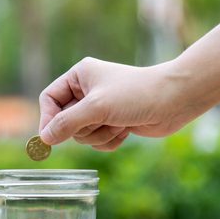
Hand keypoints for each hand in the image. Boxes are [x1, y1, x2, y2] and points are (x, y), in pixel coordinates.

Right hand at [38, 57, 190, 150]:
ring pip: (82, 135)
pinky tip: (126, 131)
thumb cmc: (136, 95)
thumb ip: (67, 123)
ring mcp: (100, 108)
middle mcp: (87, 91)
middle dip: (84, 127)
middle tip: (101, 121)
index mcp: (80, 76)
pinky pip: (97, 142)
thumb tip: (44, 138)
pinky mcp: (113, 123)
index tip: (50, 137)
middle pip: (65, 121)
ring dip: (100, 135)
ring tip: (119, 123)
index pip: (49, 99)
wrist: (175, 100)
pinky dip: (110, 140)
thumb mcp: (96, 108)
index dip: (48, 118)